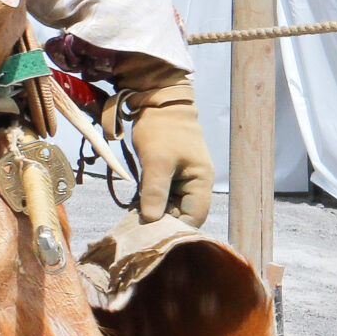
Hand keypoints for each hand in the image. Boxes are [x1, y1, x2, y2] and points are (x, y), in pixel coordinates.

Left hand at [126, 84, 211, 225]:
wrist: (155, 101)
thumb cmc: (161, 130)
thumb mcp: (157, 161)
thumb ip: (155, 191)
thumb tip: (151, 220)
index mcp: (201, 182)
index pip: (194, 217)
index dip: (176, 228)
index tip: (154, 234)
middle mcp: (194, 183)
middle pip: (182, 213)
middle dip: (162, 222)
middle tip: (138, 229)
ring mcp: (181, 179)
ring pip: (170, 205)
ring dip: (154, 212)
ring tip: (134, 221)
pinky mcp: (167, 174)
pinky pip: (161, 195)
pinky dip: (149, 201)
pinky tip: (135, 208)